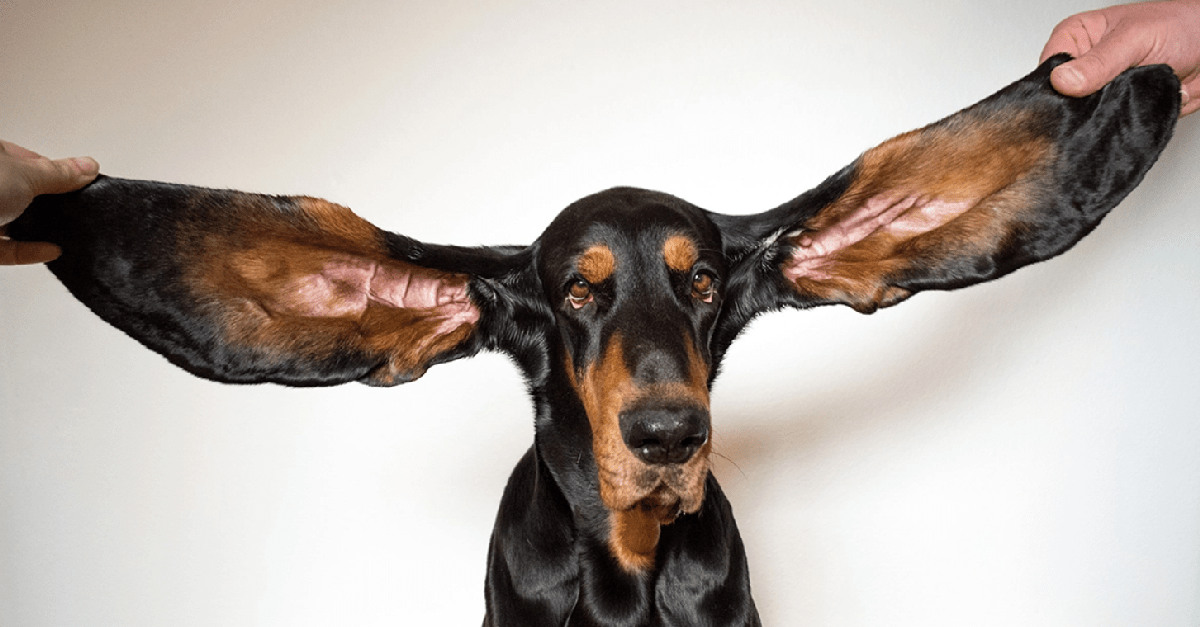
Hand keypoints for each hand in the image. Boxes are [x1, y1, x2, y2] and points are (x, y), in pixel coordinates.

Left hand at [0, 140, 98, 264]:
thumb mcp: (25, 174)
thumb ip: (59, 174)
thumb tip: (89, 166)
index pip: (28, 161)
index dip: (55, 170)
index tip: (81, 181)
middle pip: (23, 193)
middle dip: (50, 202)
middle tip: (78, 207)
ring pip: (15, 222)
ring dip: (41, 228)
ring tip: (69, 231)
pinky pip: (8, 249)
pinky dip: (30, 251)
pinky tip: (51, 250)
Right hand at [1041, 0, 1199, 115]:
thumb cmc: (1181, 26)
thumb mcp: (1135, 38)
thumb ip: (1099, 61)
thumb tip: (1063, 81)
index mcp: (1076, 38)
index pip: (1049, 68)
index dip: (1054, 87)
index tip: (1071, 98)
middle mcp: (1083, 65)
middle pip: (1061, 97)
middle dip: (1077, 108)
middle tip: (1097, 106)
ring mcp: (1098, 89)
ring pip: (1082, 116)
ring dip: (1098, 119)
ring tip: (1117, 110)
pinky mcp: (1115, 109)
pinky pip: (1104, 126)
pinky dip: (1114, 128)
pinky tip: (1122, 121)